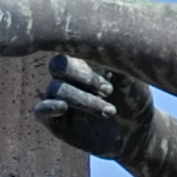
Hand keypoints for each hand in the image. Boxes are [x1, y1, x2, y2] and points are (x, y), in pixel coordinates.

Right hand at [33, 55, 158, 163]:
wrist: (135, 133)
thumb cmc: (134, 99)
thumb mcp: (128, 76)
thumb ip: (110, 58)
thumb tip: (93, 43)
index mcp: (82, 59)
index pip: (71, 47)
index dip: (88, 59)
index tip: (112, 75)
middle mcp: (68, 76)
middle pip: (58, 66)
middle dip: (83, 78)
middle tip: (109, 91)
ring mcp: (60, 97)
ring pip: (56, 89)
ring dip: (83, 99)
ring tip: (110, 111)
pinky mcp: (54, 120)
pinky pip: (40, 110)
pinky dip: (49, 107)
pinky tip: (63, 108)